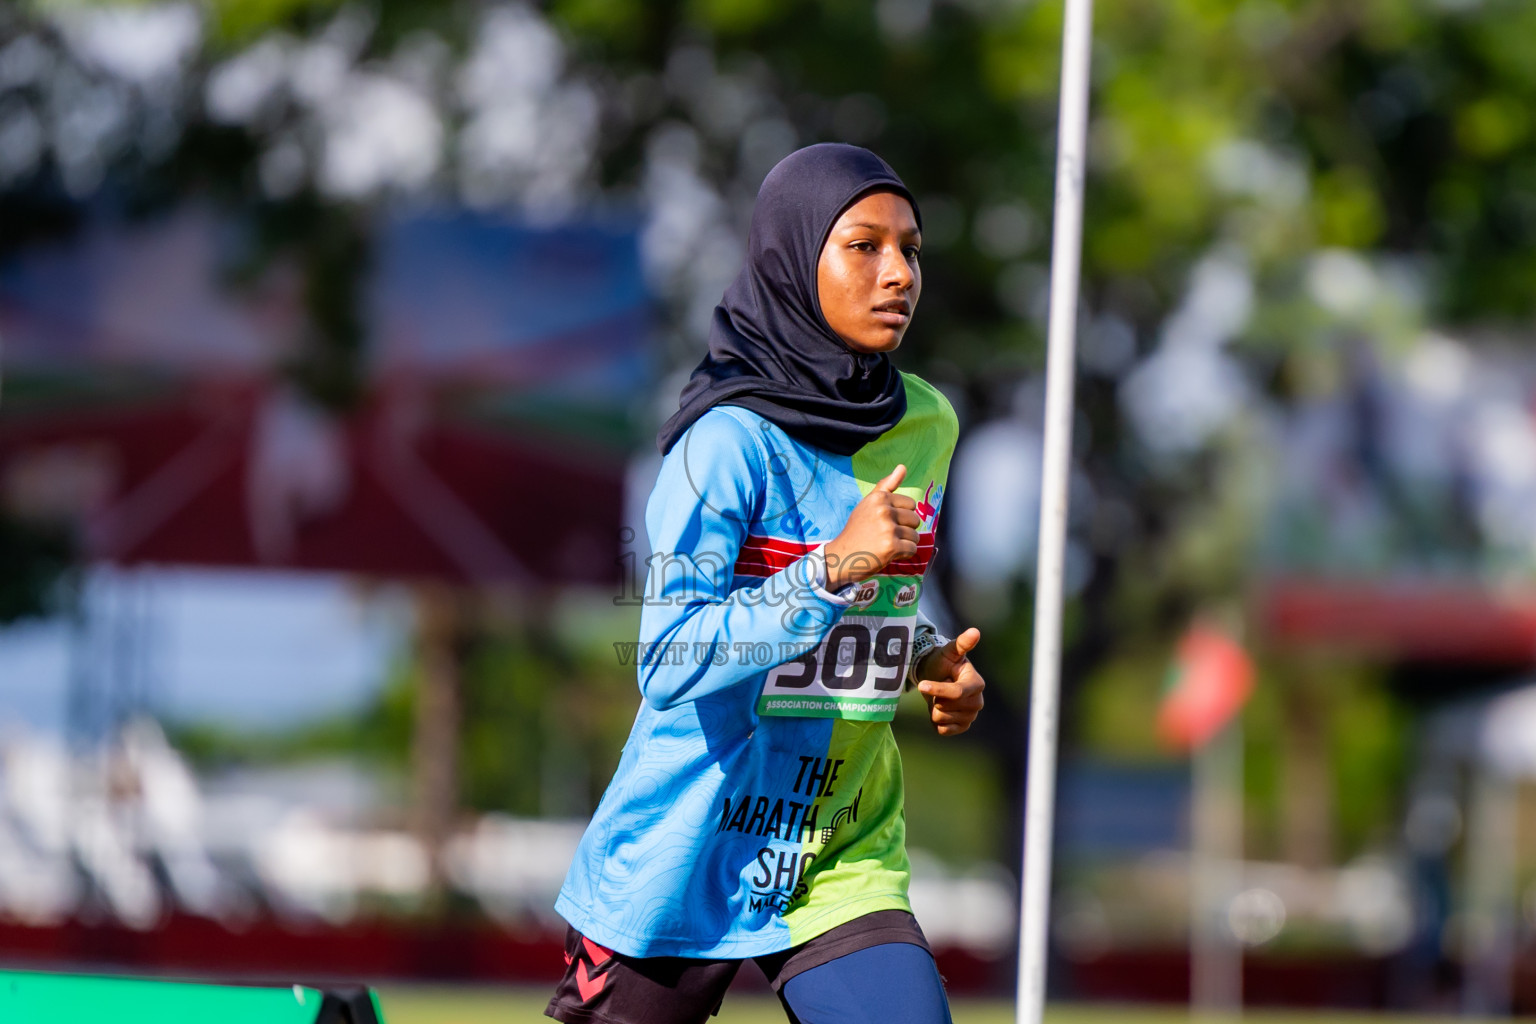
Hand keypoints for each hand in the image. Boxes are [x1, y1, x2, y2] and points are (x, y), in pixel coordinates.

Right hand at [822, 464, 921, 590]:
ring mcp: (888, 529)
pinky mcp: (891, 546)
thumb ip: (887, 485)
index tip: (885, 522)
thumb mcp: (868, 503)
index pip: (910, 504)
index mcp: (879, 498)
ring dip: (904, 543)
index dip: (901, 516)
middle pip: (915, 519)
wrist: (841, 556)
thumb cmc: (857, 530)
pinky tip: (888, 553)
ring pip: (915, 535)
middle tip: (885, 535)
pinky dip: (903, 554)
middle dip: (904, 530)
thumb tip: (903, 467)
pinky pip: (912, 549)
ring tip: (886, 544)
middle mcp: (884, 510)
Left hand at [915, 628, 983, 736]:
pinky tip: (939, 708)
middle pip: (946, 707)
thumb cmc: (943, 662)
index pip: (957, 692)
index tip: (921, 684)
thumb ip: (961, 643)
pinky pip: (942, 730)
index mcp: (977, 684)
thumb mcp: (949, 651)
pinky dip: (935, 721)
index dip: (938, 690)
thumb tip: (975, 631)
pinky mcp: (962, 727)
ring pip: (941, 718)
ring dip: (934, 708)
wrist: (937, 677)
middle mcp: (977, 702)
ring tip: (938, 697)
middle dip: (936, 697)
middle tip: (937, 687)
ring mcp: (970, 717)